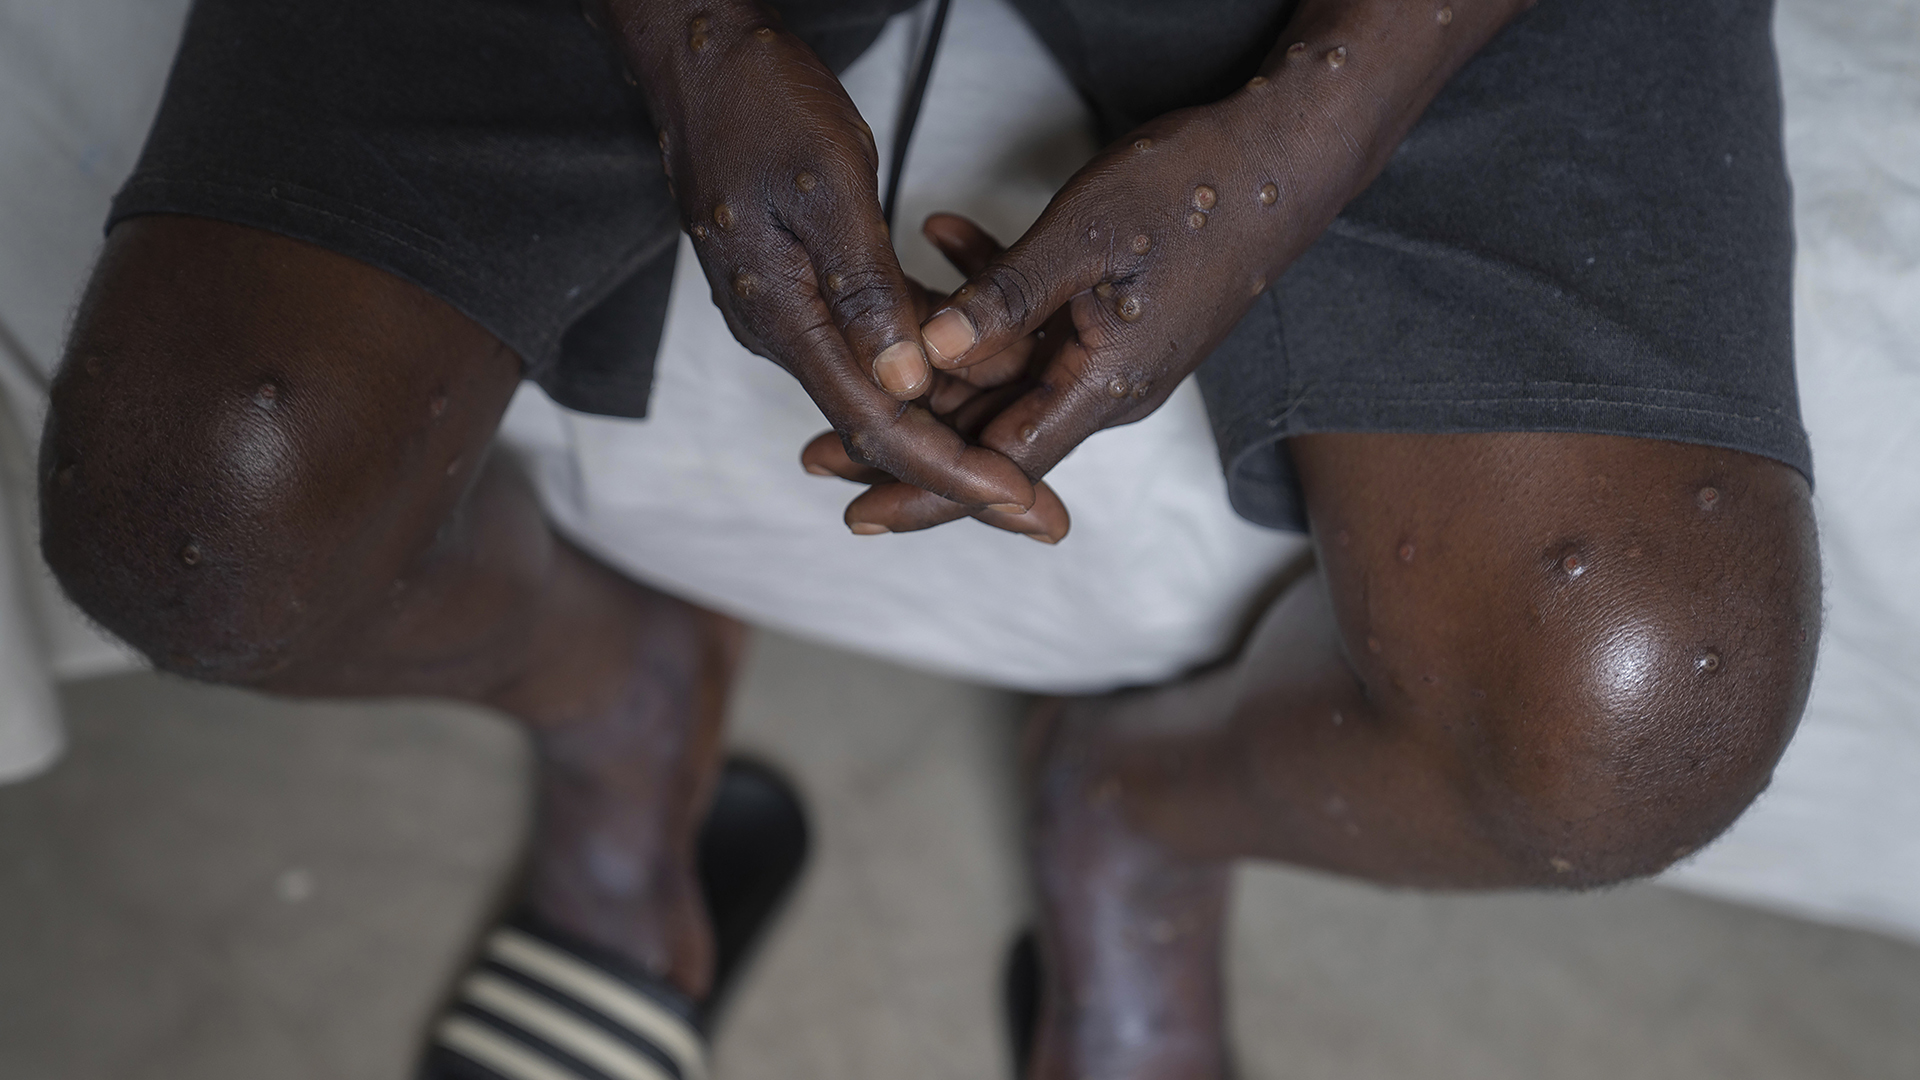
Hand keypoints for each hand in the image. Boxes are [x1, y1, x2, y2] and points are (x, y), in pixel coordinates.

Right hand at [602, 0, 1034, 511]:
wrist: (701, 63)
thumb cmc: (760, 106)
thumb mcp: (828, 188)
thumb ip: (866, 289)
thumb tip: (907, 382)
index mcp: (784, 320)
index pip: (878, 426)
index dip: (953, 473)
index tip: (1019, 501)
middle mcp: (785, 333)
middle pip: (886, 428)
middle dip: (967, 471)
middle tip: (1044, 511)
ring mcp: (796, 313)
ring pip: (888, 388)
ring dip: (959, 417)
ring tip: (1033, 450)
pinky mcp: (811, 288)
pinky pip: (879, 340)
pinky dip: (934, 356)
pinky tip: (990, 361)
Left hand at [836, 96, 1298, 538]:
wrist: (1287, 156)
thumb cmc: (1197, 191)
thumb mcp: (1083, 237)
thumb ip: (1003, 298)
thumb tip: (928, 351)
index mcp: (1104, 385)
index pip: (999, 466)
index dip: (925, 493)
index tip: (858, 512)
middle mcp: (1108, 387)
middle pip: (991, 431)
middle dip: (907, 433)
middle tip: (819, 444)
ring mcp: (1113, 354)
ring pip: (1006, 375)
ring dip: (936, 359)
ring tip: (863, 350)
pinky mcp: (1114, 319)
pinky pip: (1036, 326)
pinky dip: (989, 292)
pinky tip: (943, 238)